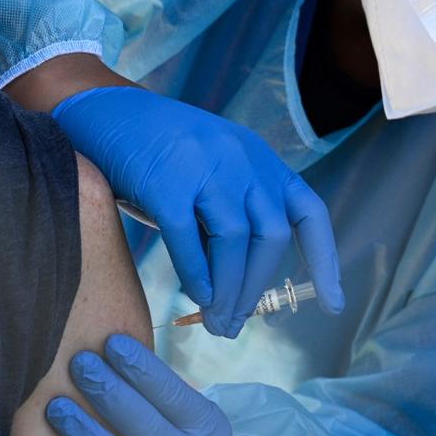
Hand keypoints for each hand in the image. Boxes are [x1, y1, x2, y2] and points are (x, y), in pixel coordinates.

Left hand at [47, 335, 231, 435]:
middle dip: (109, 391)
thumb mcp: (183, 411)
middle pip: (146, 428)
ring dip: (89, 435)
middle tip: (79, 364)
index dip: (141, 368)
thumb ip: (156, 389)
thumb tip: (109, 342)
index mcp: (206, 428)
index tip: (111, 342)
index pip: (171, 395)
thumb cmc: (173, 435)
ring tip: (58, 407)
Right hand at [51, 85, 344, 336]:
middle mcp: (242, 159)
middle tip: (237, 324)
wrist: (102, 111)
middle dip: (258, 288)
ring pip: (235, 241)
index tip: (333, 303)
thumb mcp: (210, 175)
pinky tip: (196, 297)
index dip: (324, 260)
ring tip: (217, 322)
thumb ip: (231, 218)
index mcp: (260, 161)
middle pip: (270, 236)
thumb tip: (241, 289)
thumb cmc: (158, 155)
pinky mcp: (166, 179)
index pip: (308, 213)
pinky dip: (196, 275)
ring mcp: (205, 165)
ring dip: (229, 290)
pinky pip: (189, 239)